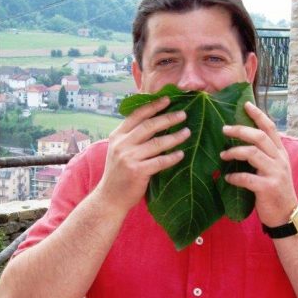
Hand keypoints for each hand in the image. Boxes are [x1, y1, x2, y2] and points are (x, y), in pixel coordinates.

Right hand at [97, 95, 189, 212]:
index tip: (167, 100)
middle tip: (183, 114)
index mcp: (117, 136)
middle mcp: (121, 144)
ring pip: (157, 143)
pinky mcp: (137, 171)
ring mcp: (129, 158)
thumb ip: (131, 138)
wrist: (109, 197)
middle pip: (149, 126)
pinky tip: (181, 154)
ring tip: (187, 132)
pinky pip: (160, 161)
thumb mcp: (119, 151)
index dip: (152, 106)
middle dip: (168, 118)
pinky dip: (172, 157)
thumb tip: (154, 123)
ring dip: (174, 137)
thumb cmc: (119, 174)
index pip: (136, 116)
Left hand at [220, 101, 297, 225]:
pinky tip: (227, 178)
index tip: (246, 104)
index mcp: (280, 153)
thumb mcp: (274, 169)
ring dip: (234, 152)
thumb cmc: (275, 191)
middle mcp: (280, 160)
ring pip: (253, 153)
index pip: (270, 128)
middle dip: (240, 130)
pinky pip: (247, 178)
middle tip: (224, 129)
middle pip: (260, 137)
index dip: (258, 115)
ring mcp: (275, 173)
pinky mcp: (268, 188)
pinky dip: (234, 177)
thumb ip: (263, 156)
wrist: (286, 215)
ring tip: (223, 154)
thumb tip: (242, 143)